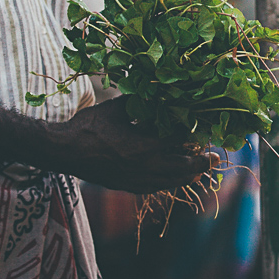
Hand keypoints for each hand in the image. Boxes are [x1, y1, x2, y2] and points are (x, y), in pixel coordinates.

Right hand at [48, 97, 218, 193]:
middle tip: (215, 157)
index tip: (206, 129)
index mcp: (143, 146)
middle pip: (182, 168)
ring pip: (170, 181)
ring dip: (188, 176)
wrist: (63, 151)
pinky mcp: (126, 186)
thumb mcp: (116, 109)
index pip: (178, 141)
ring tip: (200, 170)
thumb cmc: (88, 127)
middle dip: (201, 163)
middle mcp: (143, 167)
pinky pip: (154, 187)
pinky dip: (168, 182)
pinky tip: (173, 179)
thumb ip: (139, 102)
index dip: (194, 135)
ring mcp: (135, 179)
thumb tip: (157, 90)